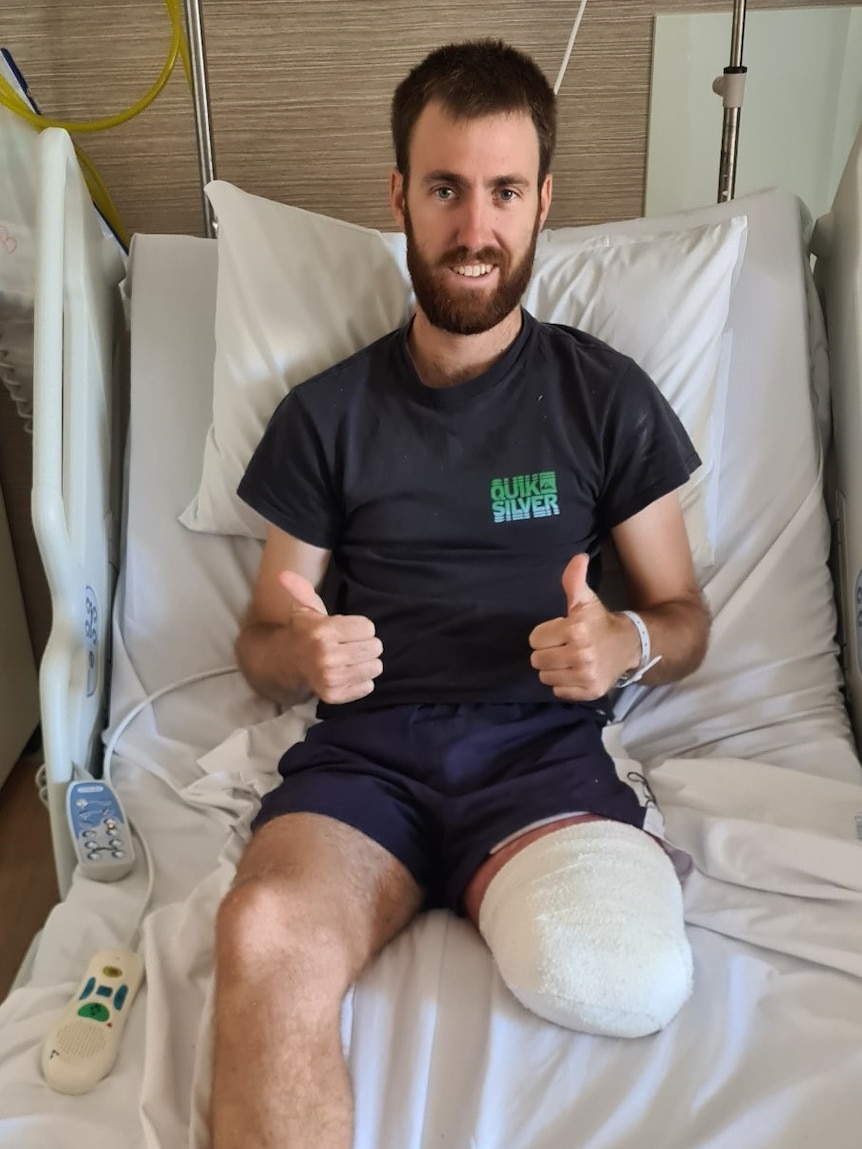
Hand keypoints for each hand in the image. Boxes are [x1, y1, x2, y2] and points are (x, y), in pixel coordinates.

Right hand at [279, 571, 382, 704]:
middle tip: (351, 645)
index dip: (361, 627)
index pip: (368, 628)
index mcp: (323, 631)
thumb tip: (284, 573)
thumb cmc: (305, 632)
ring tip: (351, 659)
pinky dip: (362, 681)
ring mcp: (331, 678)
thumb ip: (301, 589)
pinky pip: (367, 686)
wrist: (286, 663)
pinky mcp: (334, 695)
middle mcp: (327, 655)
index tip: (348, 629)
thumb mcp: (305, 609)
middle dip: (366, 644)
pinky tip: (348, 673)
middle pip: (374, 647)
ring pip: (374, 667)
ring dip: (367, 662)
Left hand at [528, 554, 637, 700]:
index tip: (560, 632)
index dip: (545, 634)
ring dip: (553, 669)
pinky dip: (564, 684)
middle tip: (563, 647)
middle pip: (537, 660)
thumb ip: (574, 580)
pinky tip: (575, 673)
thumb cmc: (599, 622)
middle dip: (547, 652)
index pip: (535, 639)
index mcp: (576, 629)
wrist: (627, 646)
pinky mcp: (590, 692)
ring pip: (545, 677)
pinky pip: (558, 691)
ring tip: (568, 660)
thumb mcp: (586, 600)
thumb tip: (578, 558)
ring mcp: (586, 675)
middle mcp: (581, 654)